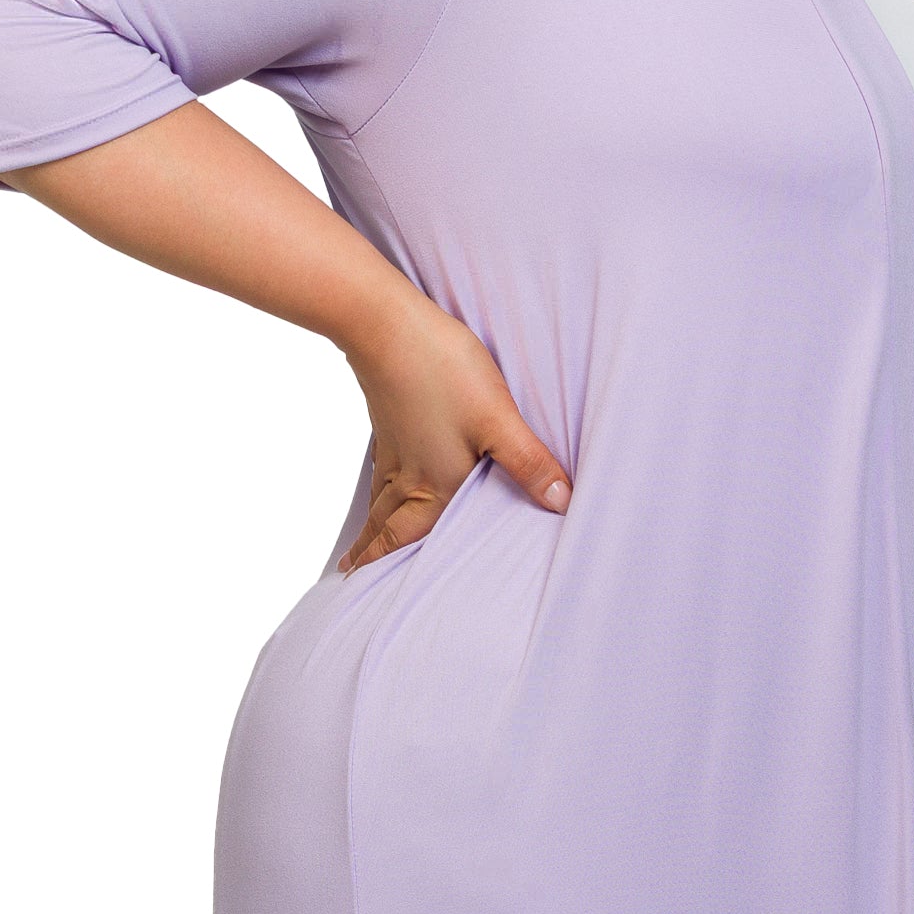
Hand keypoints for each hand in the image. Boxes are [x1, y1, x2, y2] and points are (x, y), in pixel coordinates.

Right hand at [338, 290, 571, 570]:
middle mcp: (409, 474)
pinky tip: (381, 480)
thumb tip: (563, 503)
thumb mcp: (498, 419)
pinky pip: (381, 467)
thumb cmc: (443, 371)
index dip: (385, 564)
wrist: (386, 324)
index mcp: (433, 486)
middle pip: (386, 525)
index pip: (406, 539)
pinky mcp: (390, 420)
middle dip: (371, 552)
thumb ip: (530, 464)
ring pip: (380, 497)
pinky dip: (377, 485)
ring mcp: (395, 447)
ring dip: (371, 523)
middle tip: (351, 575)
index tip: (363, 590)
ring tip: (360, 543)